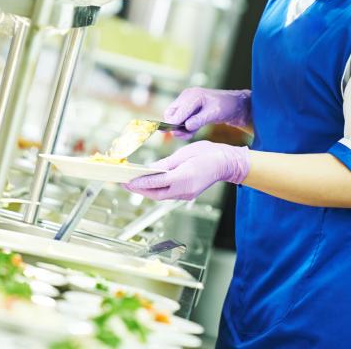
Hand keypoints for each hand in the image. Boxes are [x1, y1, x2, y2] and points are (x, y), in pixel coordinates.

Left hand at [123, 141, 249, 200]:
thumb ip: (166, 163)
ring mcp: (187, 194)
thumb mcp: (183, 154)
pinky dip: (157, 190)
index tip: (128, 180)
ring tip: (133, 184)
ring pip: (162, 196)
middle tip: (124, 184)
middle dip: (139, 190)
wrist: (226, 163)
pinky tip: (149, 184)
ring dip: (147, 191)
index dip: (140, 182)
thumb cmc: (207, 154)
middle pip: (156, 194)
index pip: (157, 182)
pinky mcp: (188, 194)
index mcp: (183, 177)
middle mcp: (185, 190)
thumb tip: (150, 168)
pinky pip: (169, 195)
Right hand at [164, 88, 251, 139]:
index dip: (175, 123)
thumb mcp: (214, 114)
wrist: (234, 105)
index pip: (177, 111)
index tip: (176, 133)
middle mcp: (186, 97)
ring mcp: (186, 102)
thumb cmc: (225, 106)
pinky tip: (190, 132)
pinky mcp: (188, 109)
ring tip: (188, 134)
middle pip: (170, 113)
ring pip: (174, 117)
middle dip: (174, 125)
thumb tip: (186, 126)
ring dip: (179, 128)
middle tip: (183, 134)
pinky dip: (184, 127)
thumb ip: (199, 120)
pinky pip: (180, 119)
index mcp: (193, 95)